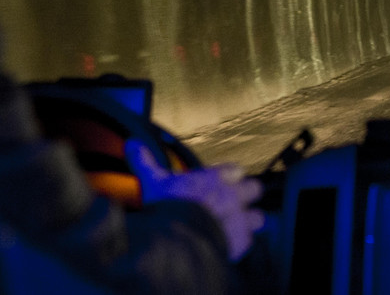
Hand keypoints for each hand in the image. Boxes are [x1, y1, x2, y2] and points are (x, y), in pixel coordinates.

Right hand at [125, 140, 264, 260]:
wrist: (180, 241)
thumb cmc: (168, 208)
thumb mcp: (153, 182)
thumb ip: (146, 162)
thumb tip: (132, 144)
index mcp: (214, 178)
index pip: (236, 170)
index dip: (230, 176)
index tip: (222, 181)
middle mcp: (232, 195)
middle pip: (254, 189)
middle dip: (246, 196)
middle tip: (232, 203)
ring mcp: (240, 219)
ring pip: (258, 216)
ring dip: (249, 220)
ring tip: (237, 226)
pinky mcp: (242, 242)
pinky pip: (250, 240)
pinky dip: (241, 243)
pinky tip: (230, 245)